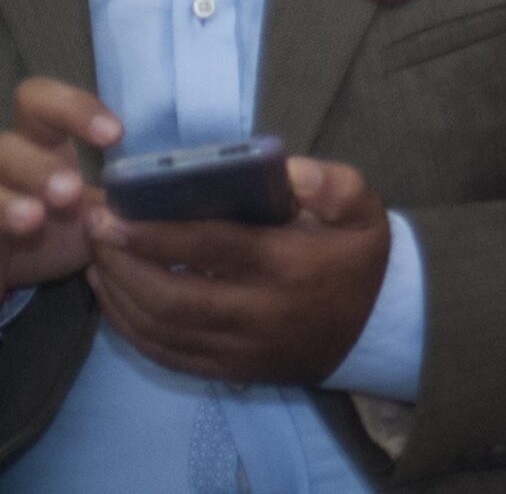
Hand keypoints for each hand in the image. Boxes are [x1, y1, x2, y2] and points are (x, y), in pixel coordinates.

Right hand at [0, 80, 120, 292]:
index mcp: (37, 142)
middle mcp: (3, 161)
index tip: (115, 134)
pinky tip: (14, 243)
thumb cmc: (69, 229)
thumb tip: (183, 191)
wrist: (23, 274)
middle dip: (38, 167)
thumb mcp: (104, 209)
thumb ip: (132, 198)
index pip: (40, 100)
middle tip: (70, 192)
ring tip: (32, 219)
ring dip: (5, 201)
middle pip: (6, 146)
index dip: (72, 108)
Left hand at [86, 156, 390, 386]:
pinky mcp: (228, 370)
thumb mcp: (363, 209)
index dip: (155, 234)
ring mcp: (240, 348)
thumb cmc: (357, 258)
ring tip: (96, 260)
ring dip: (118, 295)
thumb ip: (332, 184)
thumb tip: (286, 170)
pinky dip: (130, 328)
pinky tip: (113, 298)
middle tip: (95, 232)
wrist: (375, 328)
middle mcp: (259, 312)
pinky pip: (165, 355)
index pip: (211, 248)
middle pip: (172, 296)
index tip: (114, 214)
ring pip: (161, 329)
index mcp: (289, 264)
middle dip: (123, 265)